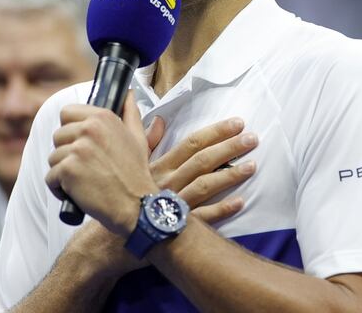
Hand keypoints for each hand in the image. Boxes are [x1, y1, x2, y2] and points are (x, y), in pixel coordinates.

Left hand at [47, 90, 156, 235]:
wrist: (137, 205)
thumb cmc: (135, 173)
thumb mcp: (138, 137)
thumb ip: (130, 112)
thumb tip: (128, 93)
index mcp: (103, 117)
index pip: (67, 112)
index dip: (71, 130)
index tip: (81, 144)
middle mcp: (88, 128)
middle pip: (57, 136)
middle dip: (67, 153)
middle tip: (86, 168)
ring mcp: (77, 149)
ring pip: (53, 158)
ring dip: (63, 172)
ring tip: (83, 182)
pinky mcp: (68, 169)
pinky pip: (50, 177)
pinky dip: (59, 189)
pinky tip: (76, 193)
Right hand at [53, 111, 258, 277]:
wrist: (107, 241)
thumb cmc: (119, 200)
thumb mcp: (130, 166)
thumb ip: (145, 141)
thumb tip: (159, 120)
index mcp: (158, 166)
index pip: (191, 143)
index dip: (215, 132)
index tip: (237, 123)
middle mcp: (167, 182)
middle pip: (202, 161)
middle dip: (229, 147)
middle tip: (253, 138)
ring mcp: (172, 205)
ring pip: (205, 186)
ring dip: (230, 175)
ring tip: (252, 165)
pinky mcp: (175, 228)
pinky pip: (202, 219)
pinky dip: (222, 210)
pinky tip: (240, 202)